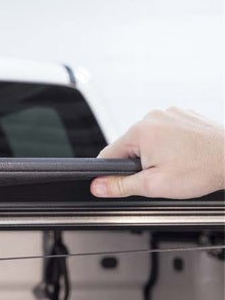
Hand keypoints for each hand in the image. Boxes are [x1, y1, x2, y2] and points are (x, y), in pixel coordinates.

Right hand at [91, 107, 224, 198]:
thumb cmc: (202, 169)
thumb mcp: (154, 185)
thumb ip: (120, 185)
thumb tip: (98, 186)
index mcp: (141, 131)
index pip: (108, 154)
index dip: (111, 172)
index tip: (121, 182)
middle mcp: (154, 117)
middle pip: (130, 145)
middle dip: (139, 162)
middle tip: (159, 175)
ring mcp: (171, 113)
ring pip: (148, 139)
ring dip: (155, 153)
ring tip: (176, 165)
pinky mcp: (184, 115)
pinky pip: (166, 132)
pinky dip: (170, 144)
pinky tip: (184, 156)